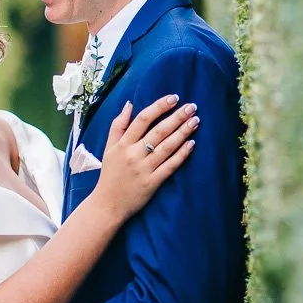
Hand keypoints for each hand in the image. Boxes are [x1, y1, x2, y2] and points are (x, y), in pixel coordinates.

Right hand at [94, 94, 198, 221]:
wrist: (108, 204)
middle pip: (158, 131)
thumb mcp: (108, 148)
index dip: (159, 107)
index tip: (173, 98)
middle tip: (191, 106)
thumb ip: (118, 126)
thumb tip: (129, 104)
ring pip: (166, 147)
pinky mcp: (152, 183)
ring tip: (195, 121)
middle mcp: (133, 154)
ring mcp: (144, 169)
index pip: (143, 119)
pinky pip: (170, 166)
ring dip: (182, 132)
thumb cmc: (110, 174)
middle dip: (176, 117)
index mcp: (122, 144)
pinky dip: (181, 154)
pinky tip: (192, 144)